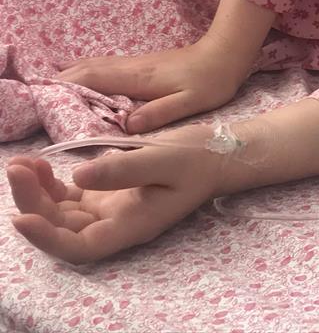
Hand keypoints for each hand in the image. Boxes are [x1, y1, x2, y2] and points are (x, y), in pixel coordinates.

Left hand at [5, 125, 222, 263]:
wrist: (216, 154)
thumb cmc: (197, 159)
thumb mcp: (165, 159)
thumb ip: (123, 170)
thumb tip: (76, 177)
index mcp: (132, 225)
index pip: (82, 247)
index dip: (48, 239)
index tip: (22, 218)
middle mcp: (115, 224)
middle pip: (63, 228)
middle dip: (33, 202)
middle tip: (18, 168)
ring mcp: (108, 209)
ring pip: (60, 213)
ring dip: (35, 193)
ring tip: (22, 163)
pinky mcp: (105, 192)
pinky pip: (68, 197)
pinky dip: (48, 184)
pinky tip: (40, 164)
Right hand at [54, 36, 248, 133]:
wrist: (226, 54)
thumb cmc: (211, 81)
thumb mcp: (190, 103)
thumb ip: (160, 113)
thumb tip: (128, 125)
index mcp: (138, 78)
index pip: (94, 80)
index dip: (68, 87)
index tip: (45, 98)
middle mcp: (132, 67)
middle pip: (88, 70)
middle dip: (62, 80)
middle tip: (39, 95)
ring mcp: (137, 63)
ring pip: (96, 66)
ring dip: (73, 74)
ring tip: (52, 87)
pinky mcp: (144, 64)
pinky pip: (107, 67)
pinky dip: (89, 72)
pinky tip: (84, 79)